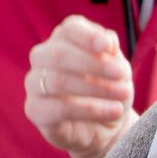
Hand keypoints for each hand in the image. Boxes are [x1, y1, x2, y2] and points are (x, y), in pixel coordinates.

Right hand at [25, 16, 134, 157]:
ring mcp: (34, 84)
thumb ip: (111, 53)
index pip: (69, 29)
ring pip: (57, 80)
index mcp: (64, 40)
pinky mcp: (35, 110)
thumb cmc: (109, 91)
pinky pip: (59, 108)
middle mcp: (43, 57)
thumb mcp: (118, 69)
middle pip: (58, 53)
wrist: (107, 128)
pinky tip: (113, 111)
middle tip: (121, 74)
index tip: (108, 47)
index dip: (88, 36)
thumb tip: (108, 40)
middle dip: (93, 64)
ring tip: (122, 94)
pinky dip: (91, 110)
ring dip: (95, 88)